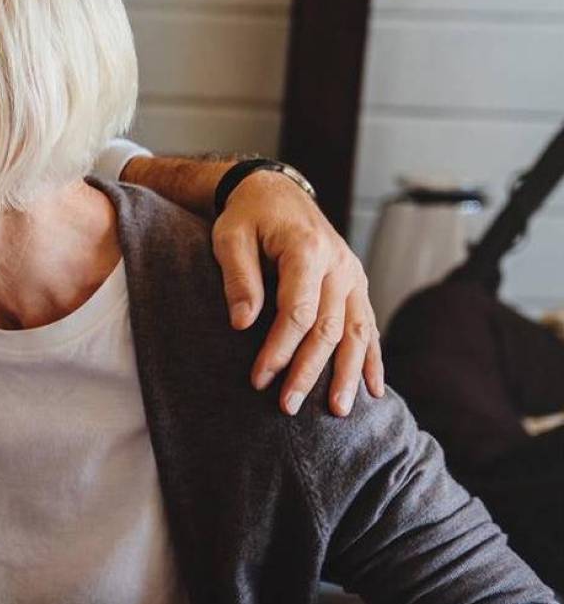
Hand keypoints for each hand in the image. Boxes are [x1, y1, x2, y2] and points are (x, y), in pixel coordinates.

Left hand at [213, 171, 384, 415]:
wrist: (275, 192)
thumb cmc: (246, 217)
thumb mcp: (229, 238)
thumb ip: (238, 279)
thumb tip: (241, 324)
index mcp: (307, 250)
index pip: (297, 311)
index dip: (279, 349)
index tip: (259, 379)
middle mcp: (338, 264)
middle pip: (328, 328)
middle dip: (309, 371)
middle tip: (288, 407)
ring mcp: (352, 275)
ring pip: (356, 332)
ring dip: (347, 374)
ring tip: (337, 411)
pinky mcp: (356, 284)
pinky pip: (368, 325)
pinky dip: (372, 358)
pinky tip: (373, 389)